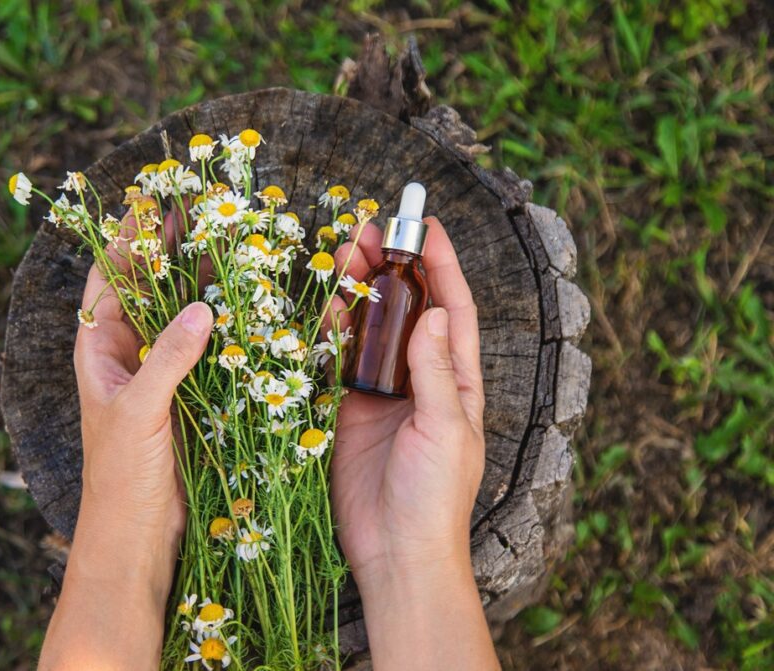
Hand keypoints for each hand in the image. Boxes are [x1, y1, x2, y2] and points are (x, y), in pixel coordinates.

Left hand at [39, 208, 212, 670]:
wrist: (139, 538)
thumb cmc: (121, 477)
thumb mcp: (139, 413)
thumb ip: (168, 360)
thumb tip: (199, 308)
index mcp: (99, 352)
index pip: (106, 279)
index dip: (124, 239)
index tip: (149, 200)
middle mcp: (128, 356)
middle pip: (148, 289)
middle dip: (170, 253)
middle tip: (202, 212)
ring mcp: (161, 376)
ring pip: (181, 318)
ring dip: (202, 285)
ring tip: (231, 245)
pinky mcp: (191, 398)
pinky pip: (208, 352)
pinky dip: (225, 328)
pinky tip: (249, 306)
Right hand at [329, 216, 498, 669]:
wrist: (396, 551)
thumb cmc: (435, 496)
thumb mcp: (444, 429)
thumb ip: (436, 371)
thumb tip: (435, 313)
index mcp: (457, 380)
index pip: (452, 309)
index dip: (441, 264)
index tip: (426, 223)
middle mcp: (420, 379)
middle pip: (406, 310)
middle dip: (389, 267)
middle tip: (366, 231)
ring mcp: (381, 393)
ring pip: (369, 329)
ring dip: (357, 291)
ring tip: (340, 254)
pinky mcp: (347, 410)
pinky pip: (337, 361)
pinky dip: (329, 331)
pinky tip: (320, 305)